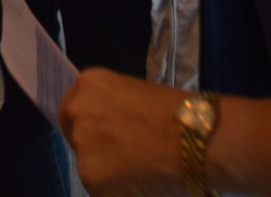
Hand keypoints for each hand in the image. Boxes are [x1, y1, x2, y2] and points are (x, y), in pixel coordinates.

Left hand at [58, 68, 190, 196]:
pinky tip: (142, 186)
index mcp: (89, 85)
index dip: (90, 128)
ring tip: (141, 173)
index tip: (105, 139)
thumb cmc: (179, 116)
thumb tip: (112, 133)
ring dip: (109, 174)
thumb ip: (113, 111)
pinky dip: (118, 192)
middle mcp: (78, 112)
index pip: (73, 111)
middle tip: (123, 160)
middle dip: (95, 150)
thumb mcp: (136, 97)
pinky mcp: (91, 178)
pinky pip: (101, 190)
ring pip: (89, 167)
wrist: (197, 139)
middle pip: (76, 138)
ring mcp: (82, 146)